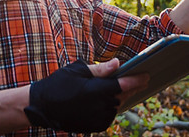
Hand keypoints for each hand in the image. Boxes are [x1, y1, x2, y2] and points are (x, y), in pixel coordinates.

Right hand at [24, 59, 148, 133]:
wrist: (41, 106)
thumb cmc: (59, 83)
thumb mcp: (78, 71)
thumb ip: (100, 69)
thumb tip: (118, 63)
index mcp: (94, 90)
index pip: (122, 85)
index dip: (136, 80)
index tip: (147, 75)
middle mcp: (97, 106)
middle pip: (122, 95)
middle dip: (132, 87)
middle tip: (140, 79)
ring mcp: (95, 118)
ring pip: (116, 106)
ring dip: (121, 97)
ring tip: (121, 88)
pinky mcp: (92, 126)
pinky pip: (109, 116)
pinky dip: (112, 107)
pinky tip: (108, 100)